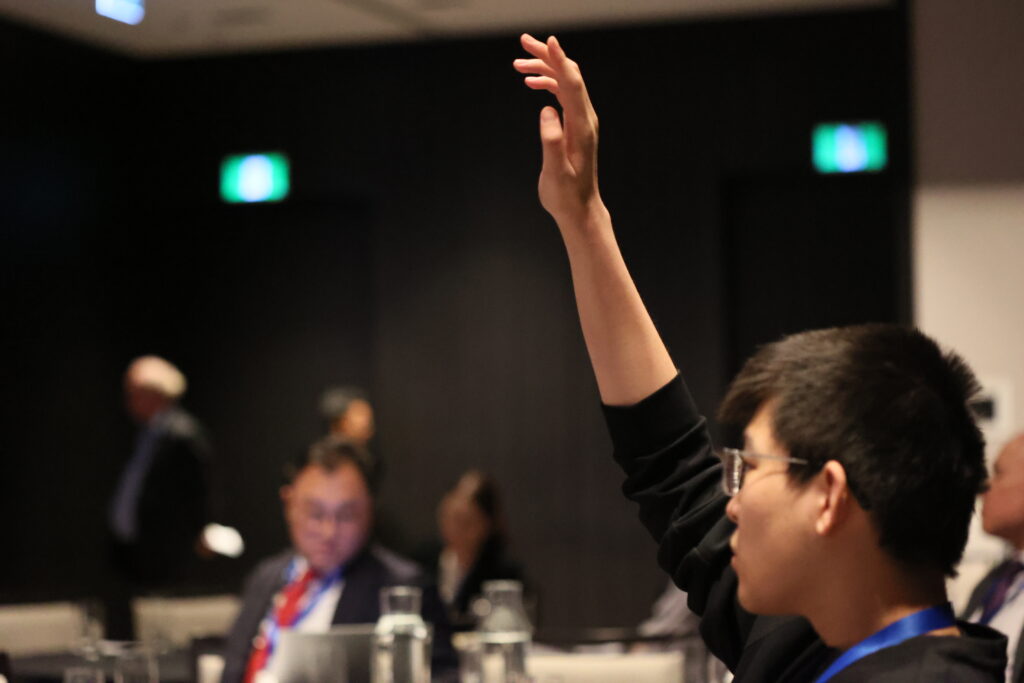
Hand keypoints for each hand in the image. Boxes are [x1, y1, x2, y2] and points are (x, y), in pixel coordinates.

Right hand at [514, 34, 605, 228]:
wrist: (580, 209)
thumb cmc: (566, 195)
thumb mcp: (555, 172)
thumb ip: (552, 141)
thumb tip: (547, 111)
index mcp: (581, 126)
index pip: (572, 84)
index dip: (559, 61)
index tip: (547, 41)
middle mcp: (585, 119)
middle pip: (569, 75)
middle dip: (547, 56)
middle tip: (523, 43)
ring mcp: (582, 121)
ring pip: (565, 82)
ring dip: (544, 69)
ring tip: (518, 64)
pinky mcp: (576, 126)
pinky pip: (563, 94)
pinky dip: (547, 83)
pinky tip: (531, 83)